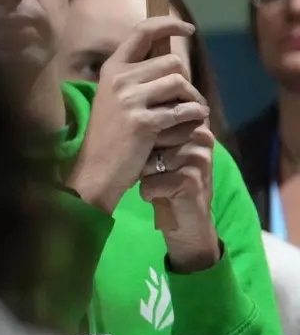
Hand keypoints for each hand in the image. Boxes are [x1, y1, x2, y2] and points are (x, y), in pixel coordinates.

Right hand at [66, 16, 209, 213]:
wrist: (96, 170)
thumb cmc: (110, 135)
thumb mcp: (115, 98)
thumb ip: (136, 77)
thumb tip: (170, 61)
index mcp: (111, 69)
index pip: (142, 32)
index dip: (168, 25)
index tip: (188, 29)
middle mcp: (119, 78)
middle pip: (172, 62)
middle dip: (186, 81)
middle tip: (186, 99)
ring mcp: (130, 99)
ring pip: (180, 83)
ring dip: (193, 98)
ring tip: (191, 112)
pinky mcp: (144, 122)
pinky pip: (183, 109)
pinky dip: (194, 115)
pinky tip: (192, 123)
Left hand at [142, 123, 220, 271]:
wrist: (190, 220)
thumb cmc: (172, 182)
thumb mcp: (165, 152)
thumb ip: (157, 131)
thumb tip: (133, 114)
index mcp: (196, 126)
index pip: (159, 120)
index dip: (146, 137)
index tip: (150, 153)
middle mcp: (202, 138)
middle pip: (152, 138)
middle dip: (145, 157)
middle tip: (160, 173)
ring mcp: (198, 158)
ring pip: (149, 161)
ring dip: (146, 176)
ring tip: (162, 184)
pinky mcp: (191, 179)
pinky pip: (150, 182)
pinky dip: (148, 192)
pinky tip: (161, 196)